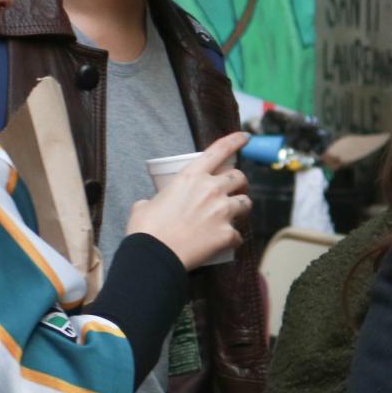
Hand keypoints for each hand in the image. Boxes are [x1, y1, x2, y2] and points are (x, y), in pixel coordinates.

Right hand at [126, 133, 253, 269]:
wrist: (155, 255)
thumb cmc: (147, 229)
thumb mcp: (145, 204)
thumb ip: (156, 199)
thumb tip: (152, 204)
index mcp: (191, 176)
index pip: (220, 150)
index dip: (235, 140)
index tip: (245, 137)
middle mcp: (211, 189)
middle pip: (239, 177)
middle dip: (239, 183)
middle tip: (233, 191)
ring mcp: (222, 211)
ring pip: (246, 203)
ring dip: (241, 208)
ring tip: (233, 216)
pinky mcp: (227, 234)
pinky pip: (238, 234)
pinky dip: (233, 238)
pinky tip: (225, 243)